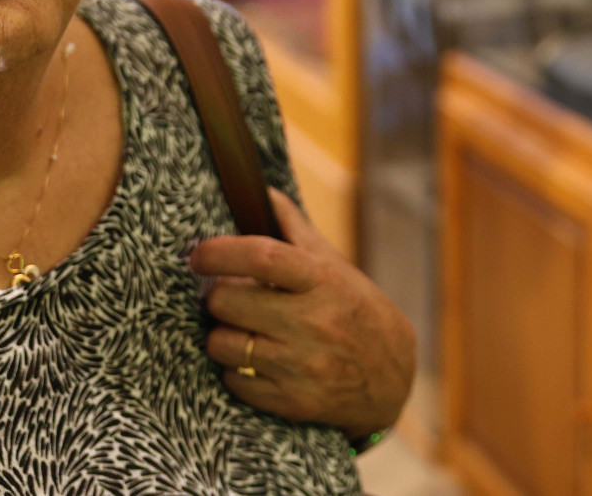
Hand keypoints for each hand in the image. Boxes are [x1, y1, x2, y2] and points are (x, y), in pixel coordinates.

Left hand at [192, 189, 416, 440]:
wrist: (392, 375)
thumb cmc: (356, 310)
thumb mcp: (335, 266)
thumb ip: (295, 229)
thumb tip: (263, 190)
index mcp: (322, 280)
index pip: (261, 257)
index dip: (220, 252)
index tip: (200, 254)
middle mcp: (313, 322)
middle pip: (228, 301)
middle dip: (218, 295)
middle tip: (226, 295)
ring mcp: (302, 365)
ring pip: (223, 344)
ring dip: (223, 334)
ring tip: (241, 328)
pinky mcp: (292, 401)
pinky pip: (234, 381)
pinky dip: (235, 370)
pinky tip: (254, 359)